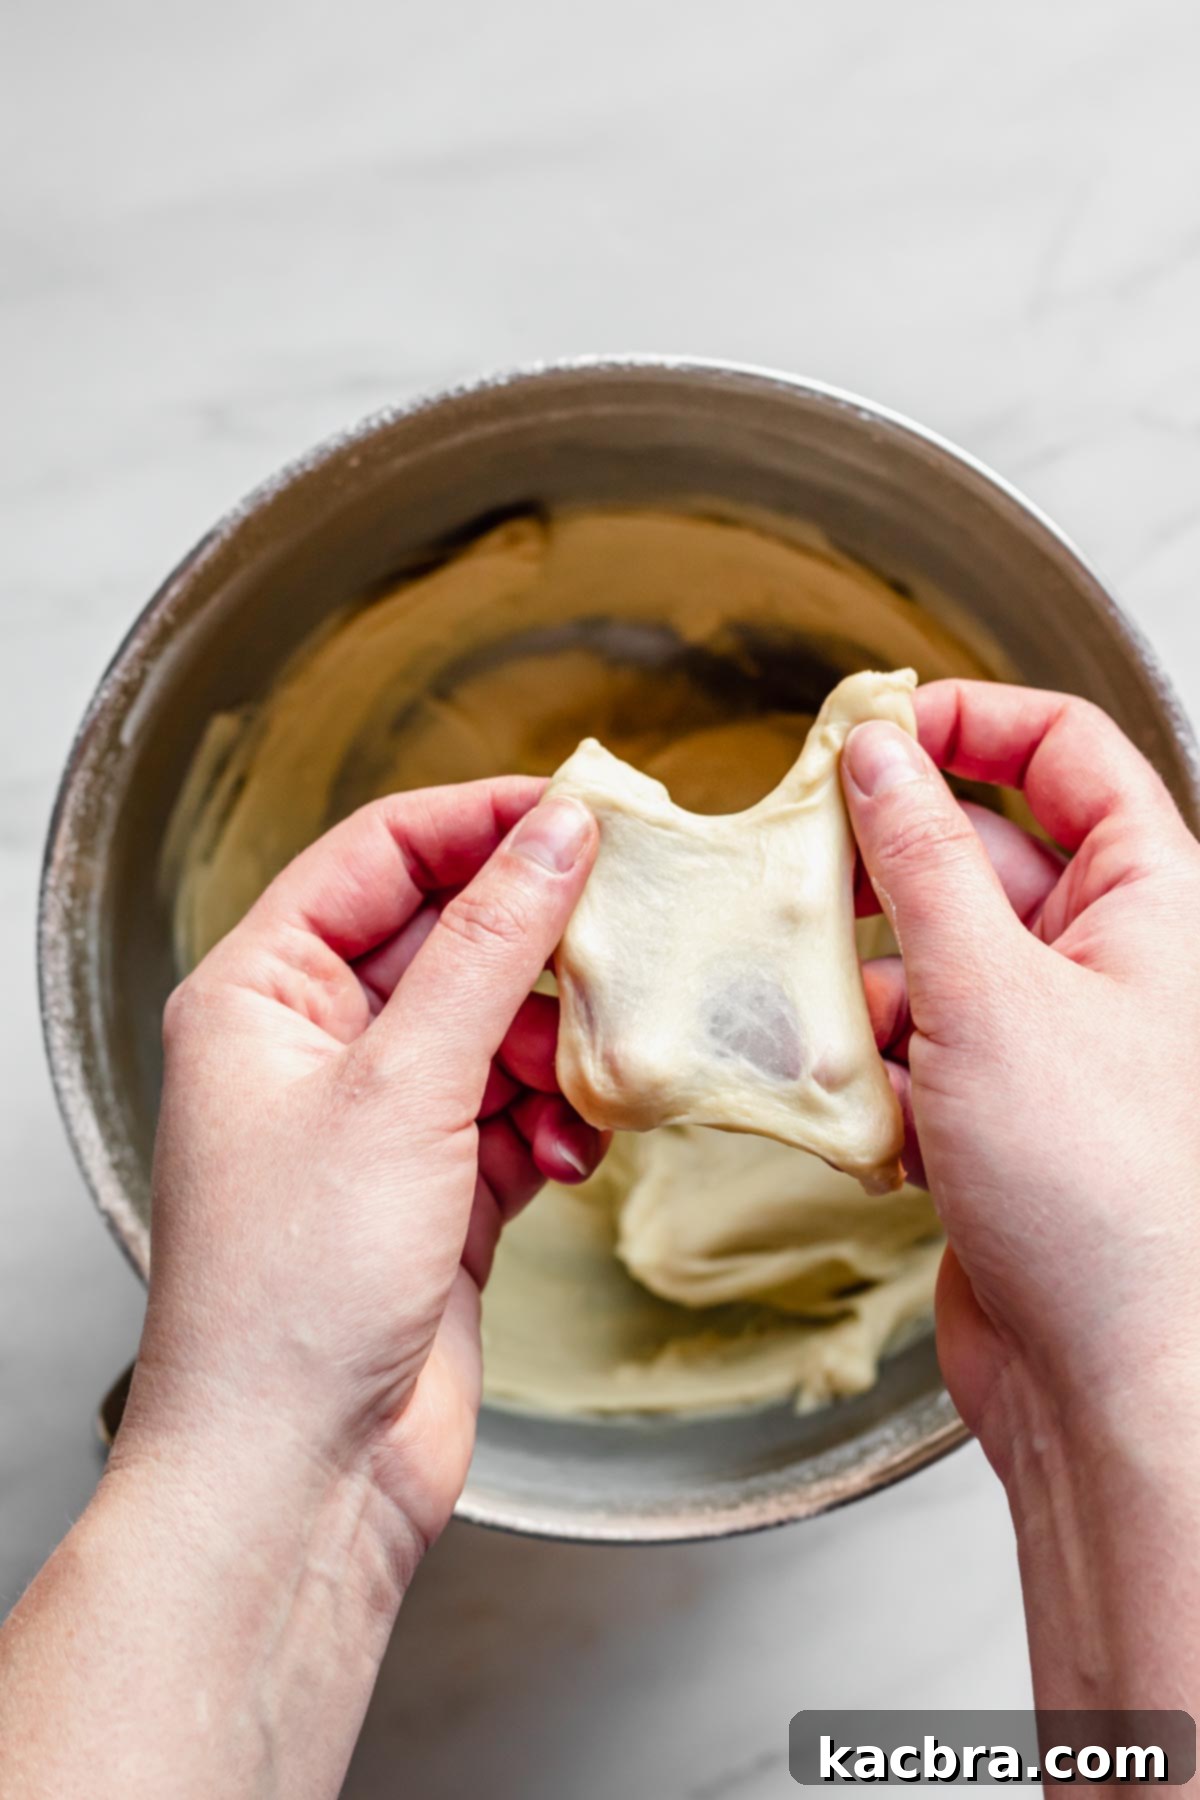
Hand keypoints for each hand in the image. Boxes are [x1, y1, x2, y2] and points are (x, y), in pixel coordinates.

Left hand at [124, 778, 602, 1560]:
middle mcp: (314, 1046)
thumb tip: (557, 836)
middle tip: (630, 938)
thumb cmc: (294, 1289)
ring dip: (557, 1048)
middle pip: (448, 938)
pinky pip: (517, 1112)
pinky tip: (573, 1154)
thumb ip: (488, 949)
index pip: (379, 854)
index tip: (586, 812)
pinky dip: (558, 1123)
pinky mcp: (437, 1189)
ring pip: (496, 1028)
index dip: (480, 823)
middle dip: (538, 947)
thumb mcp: (402, 1087)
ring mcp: (378, 1120)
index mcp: (261, 992)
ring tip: (593, 1080)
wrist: (300, 1475)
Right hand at [841, 681, 1199, 1467]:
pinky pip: (910, 1042)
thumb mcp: (990, 990)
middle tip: (794, 866)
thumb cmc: (1100, 1191)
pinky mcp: (992, 1108)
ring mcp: (1045, 1035)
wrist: (1108, 1379)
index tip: (872, 724)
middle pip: (976, 853)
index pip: (1065, 752)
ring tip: (819, 1014)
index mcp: (1148, 899)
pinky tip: (849, 1103)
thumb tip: (877, 751)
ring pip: (928, 955)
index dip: (970, 719)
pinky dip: (867, 1062)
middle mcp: (1103, 958)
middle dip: (883, 867)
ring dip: (861, 981)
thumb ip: (922, 858)